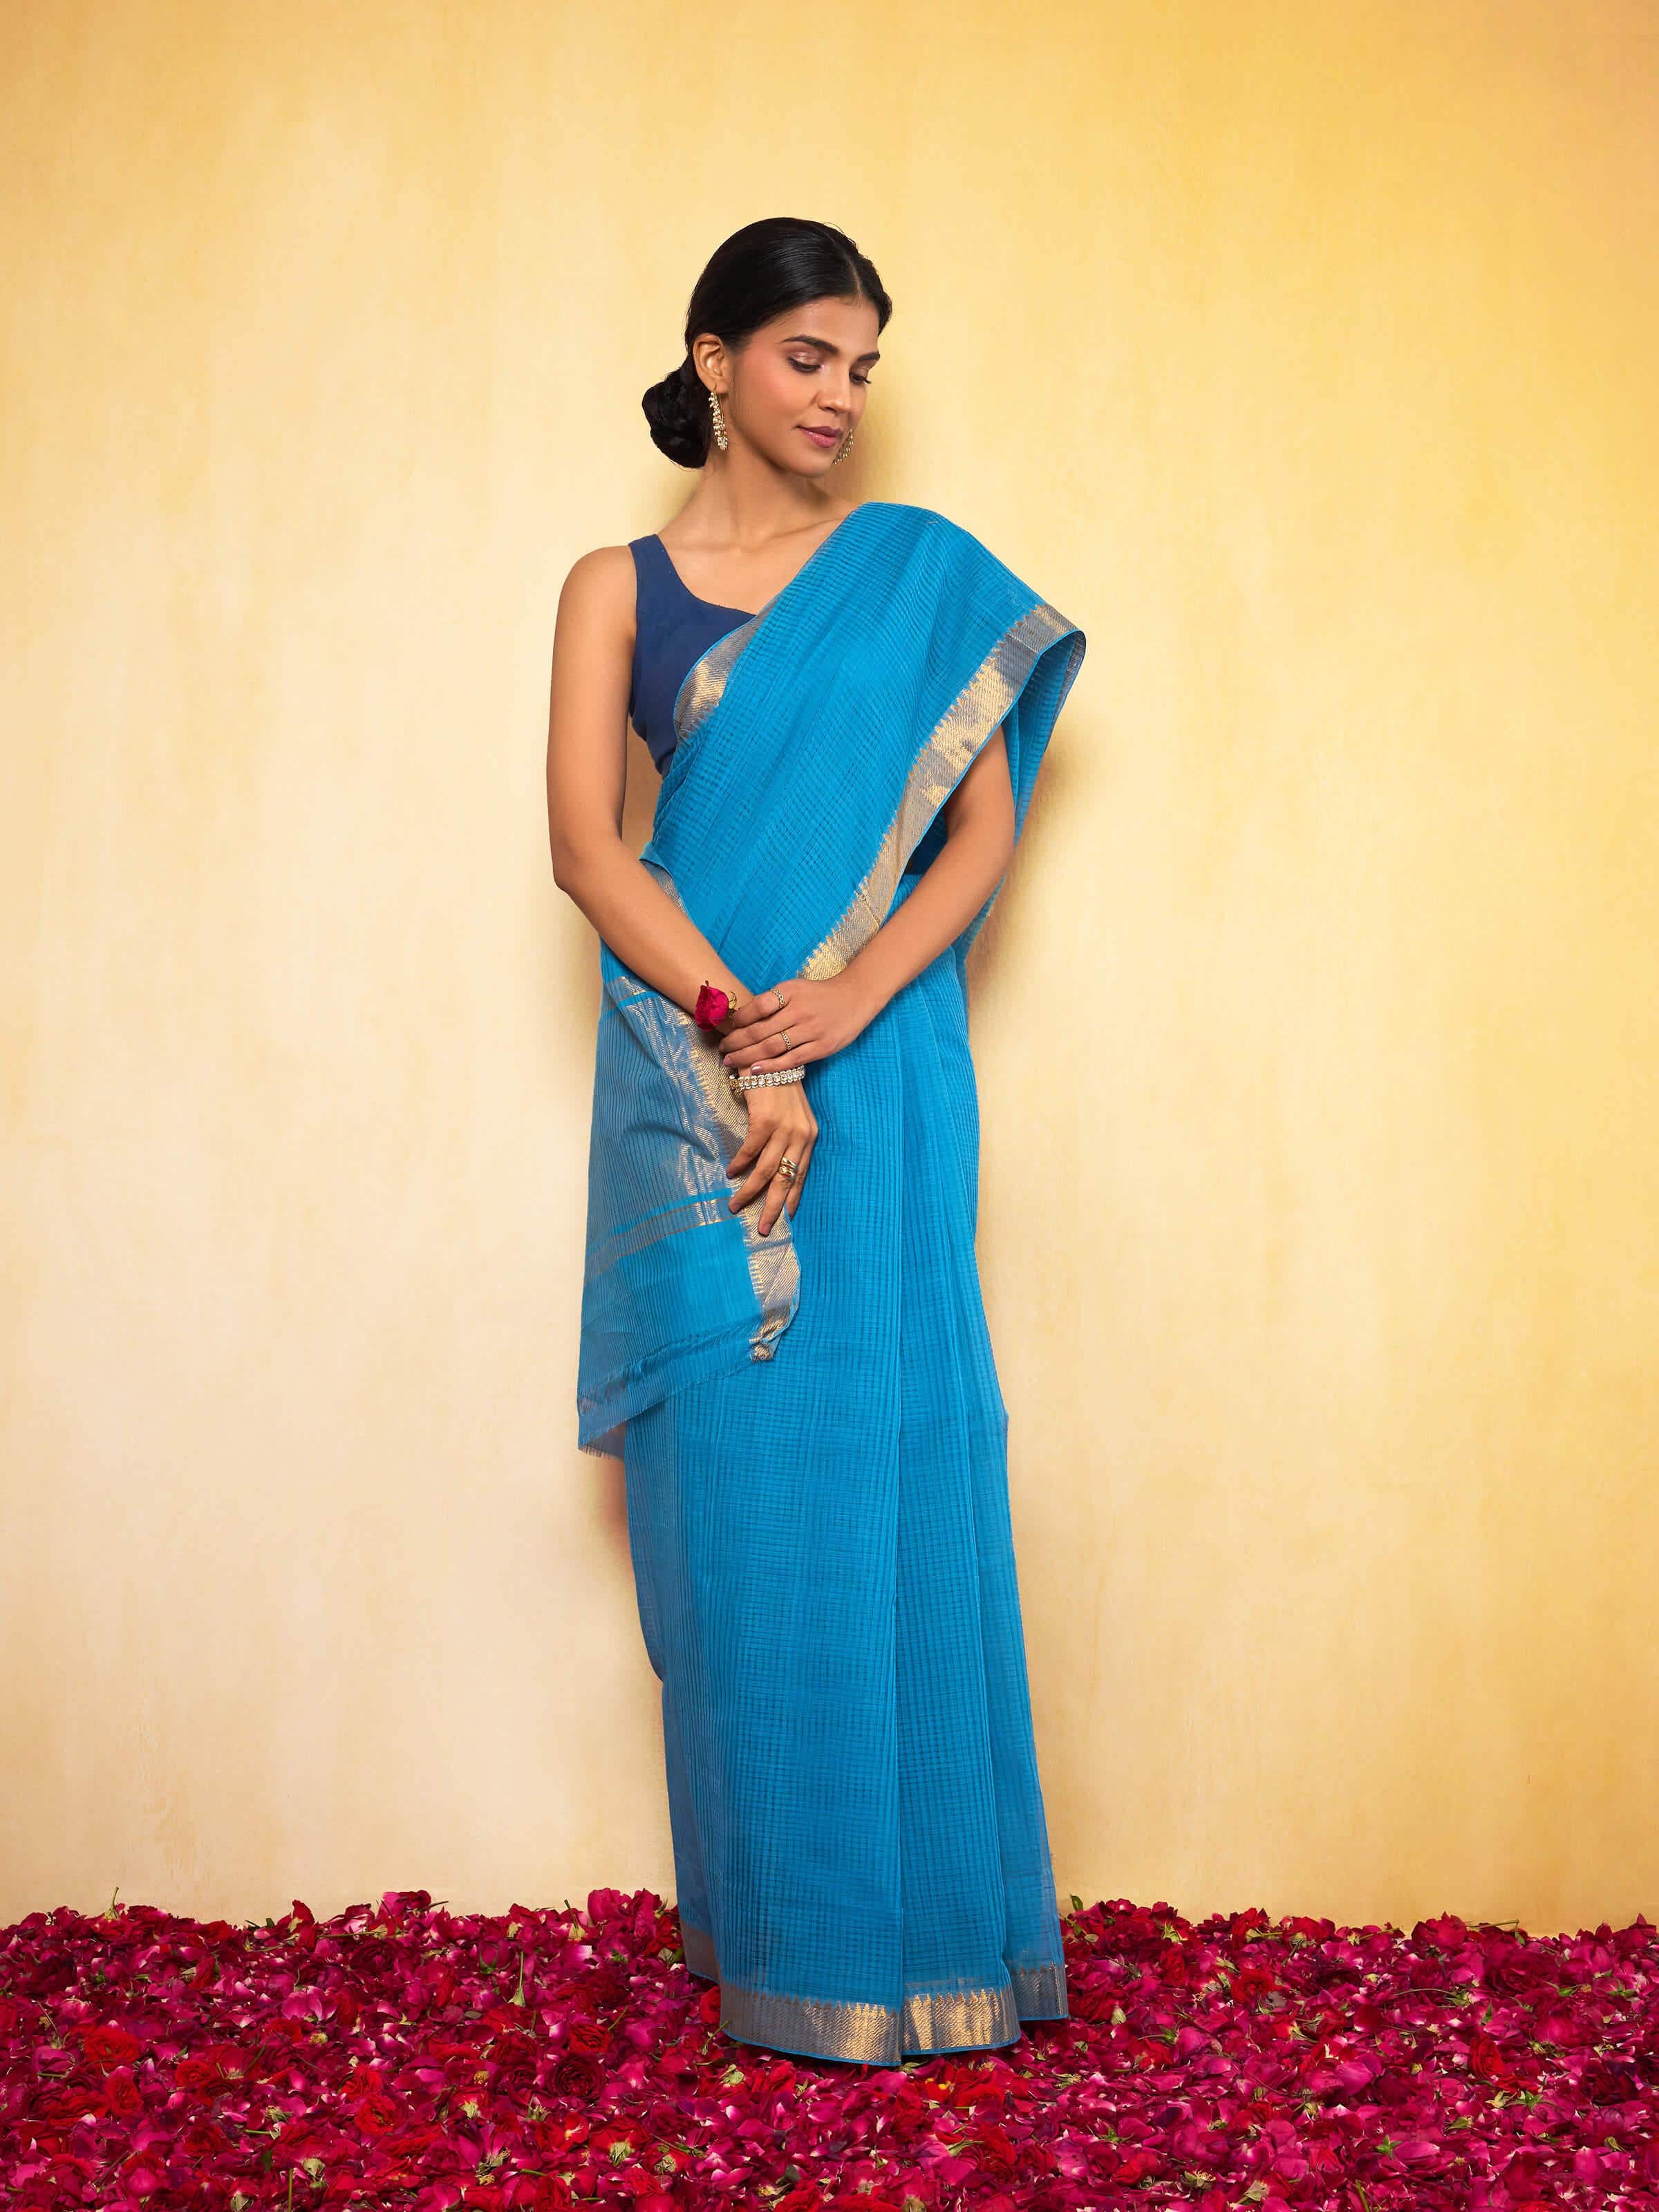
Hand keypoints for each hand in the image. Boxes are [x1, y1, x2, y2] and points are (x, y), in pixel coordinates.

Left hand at [719, 972, 880, 1075]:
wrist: (854, 997)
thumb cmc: (818, 995)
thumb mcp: (795, 988)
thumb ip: (772, 1002)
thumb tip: (741, 1019)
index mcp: (790, 992)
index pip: (758, 1006)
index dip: (739, 1019)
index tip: (727, 1028)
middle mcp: (800, 1011)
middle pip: (760, 1031)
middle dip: (737, 1042)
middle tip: (722, 1050)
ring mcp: (812, 1030)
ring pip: (772, 1047)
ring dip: (747, 1056)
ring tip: (731, 1061)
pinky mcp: (822, 1047)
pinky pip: (791, 1060)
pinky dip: (771, 1067)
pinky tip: (755, 1071)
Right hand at [726, 1080, 817, 1233]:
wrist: (768, 1056)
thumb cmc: (777, 1087)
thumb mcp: (792, 1115)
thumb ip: (788, 1140)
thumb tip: (775, 1169)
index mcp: (809, 1136)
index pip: (802, 1175)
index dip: (793, 1198)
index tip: (787, 1218)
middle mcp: (801, 1135)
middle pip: (786, 1180)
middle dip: (773, 1207)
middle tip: (763, 1228)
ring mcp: (784, 1128)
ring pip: (766, 1172)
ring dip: (749, 1192)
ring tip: (735, 1205)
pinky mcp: (765, 1120)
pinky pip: (750, 1151)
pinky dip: (739, 1165)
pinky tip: (730, 1174)